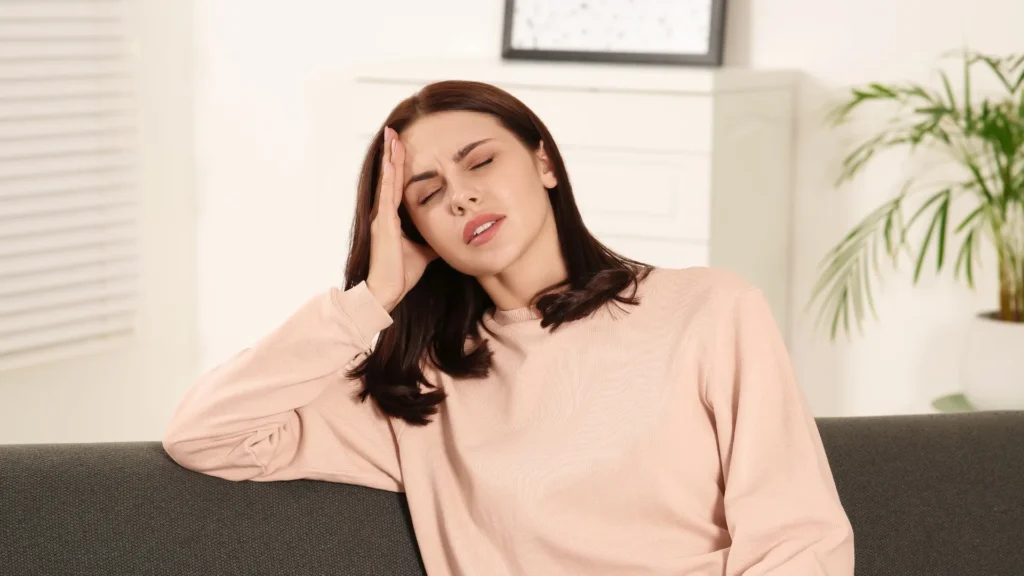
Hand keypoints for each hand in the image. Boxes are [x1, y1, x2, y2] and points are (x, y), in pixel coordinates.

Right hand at [365, 127, 437, 311]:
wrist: (388, 290)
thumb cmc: (402, 273)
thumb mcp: (424, 251)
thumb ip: (432, 239)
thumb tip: (448, 234)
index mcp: (393, 219)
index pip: (396, 185)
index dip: (398, 165)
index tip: (401, 146)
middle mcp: (385, 214)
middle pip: (389, 177)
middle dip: (392, 154)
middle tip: (393, 132)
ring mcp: (382, 217)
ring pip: (387, 180)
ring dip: (389, 158)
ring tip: (391, 137)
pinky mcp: (384, 223)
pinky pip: (387, 194)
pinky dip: (389, 176)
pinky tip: (390, 161)